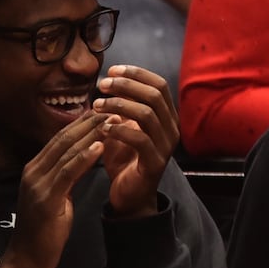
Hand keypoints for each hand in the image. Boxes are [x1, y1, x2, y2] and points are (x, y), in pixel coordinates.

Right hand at [0, 113, 106, 267]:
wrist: (28, 258)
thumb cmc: (44, 229)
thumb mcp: (56, 196)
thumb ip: (66, 176)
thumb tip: (84, 159)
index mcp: (35, 168)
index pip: (60, 138)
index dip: (82, 123)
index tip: (103, 111)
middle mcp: (33, 170)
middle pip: (63, 139)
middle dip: (89, 123)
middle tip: (112, 108)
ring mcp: (37, 184)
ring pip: (65, 151)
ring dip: (91, 135)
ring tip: (111, 122)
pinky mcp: (45, 199)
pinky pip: (67, 173)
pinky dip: (84, 158)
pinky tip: (99, 148)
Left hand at [93, 65, 177, 218]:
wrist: (129, 196)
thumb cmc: (125, 158)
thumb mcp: (123, 126)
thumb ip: (122, 105)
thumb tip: (109, 80)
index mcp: (167, 116)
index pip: (159, 84)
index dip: (136, 73)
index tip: (111, 71)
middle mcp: (172, 129)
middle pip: (154, 95)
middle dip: (126, 85)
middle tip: (101, 86)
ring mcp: (166, 147)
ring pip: (147, 114)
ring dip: (119, 105)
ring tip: (97, 105)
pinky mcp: (155, 164)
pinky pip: (140, 140)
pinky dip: (119, 130)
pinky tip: (103, 128)